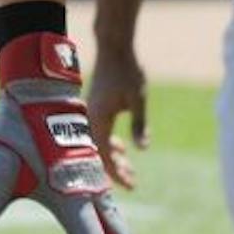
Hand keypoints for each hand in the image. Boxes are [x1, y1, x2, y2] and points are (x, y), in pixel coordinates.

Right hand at [85, 45, 147, 189]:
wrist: (114, 48)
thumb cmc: (127, 72)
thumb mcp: (138, 99)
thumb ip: (139, 125)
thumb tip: (142, 149)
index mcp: (99, 118)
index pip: (104, 154)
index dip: (116, 172)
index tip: (131, 185)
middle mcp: (91, 117)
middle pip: (99, 152)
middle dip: (115, 169)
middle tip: (132, 182)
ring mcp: (92, 112)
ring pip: (98, 143)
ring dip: (113, 157)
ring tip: (129, 169)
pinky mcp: (95, 107)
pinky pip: (99, 133)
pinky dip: (109, 144)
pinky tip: (123, 147)